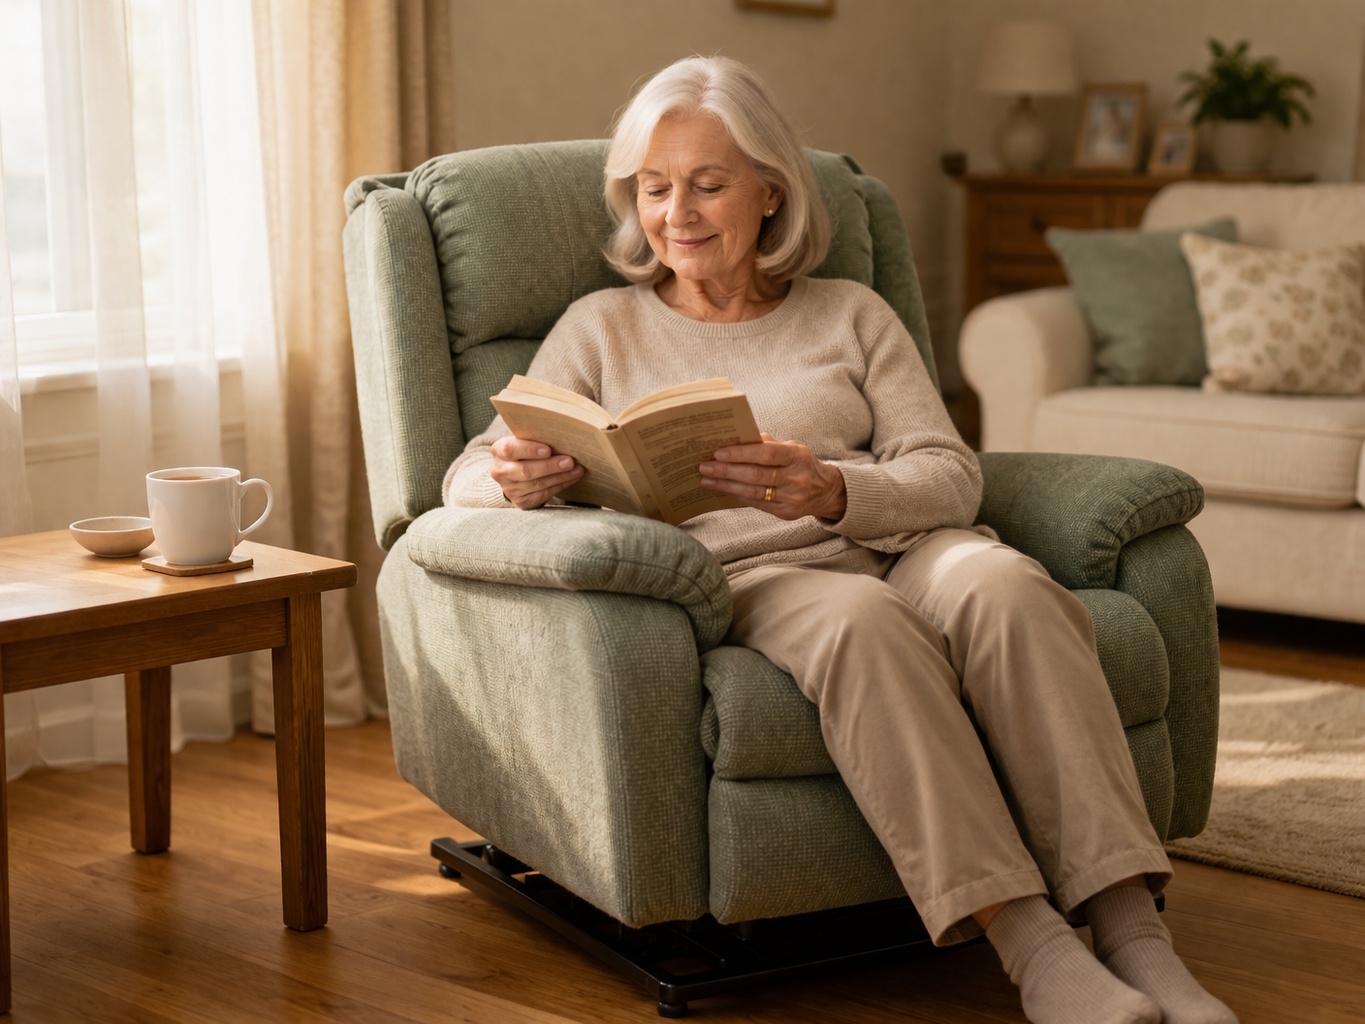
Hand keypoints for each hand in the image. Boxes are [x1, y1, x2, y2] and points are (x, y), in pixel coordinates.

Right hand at [489, 436, 583, 509]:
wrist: (515, 474)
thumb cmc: (525, 451)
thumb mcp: (524, 441)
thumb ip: (536, 438)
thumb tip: (563, 436)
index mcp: (499, 451)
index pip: (510, 449)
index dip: (529, 450)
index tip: (548, 450)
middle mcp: (500, 471)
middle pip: (525, 470)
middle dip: (550, 466)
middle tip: (569, 461)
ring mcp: (510, 489)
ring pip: (537, 484)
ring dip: (560, 476)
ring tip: (577, 469)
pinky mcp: (521, 501)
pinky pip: (544, 494)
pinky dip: (560, 485)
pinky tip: (572, 477)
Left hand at [699, 432, 846, 520]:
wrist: (824, 490)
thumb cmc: (799, 463)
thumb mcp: (790, 447)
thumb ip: (766, 443)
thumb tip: (734, 439)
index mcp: (797, 456)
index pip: (766, 453)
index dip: (741, 453)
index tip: (718, 452)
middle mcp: (797, 478)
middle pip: (756, 475)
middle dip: (727, 471)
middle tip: (705, 466)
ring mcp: (793, 498)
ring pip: (753, 492)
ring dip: (727, 485)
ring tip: (707, 480)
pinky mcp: (787, 513)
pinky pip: (757, 504)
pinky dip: (737, 496)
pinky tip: (723, 489)